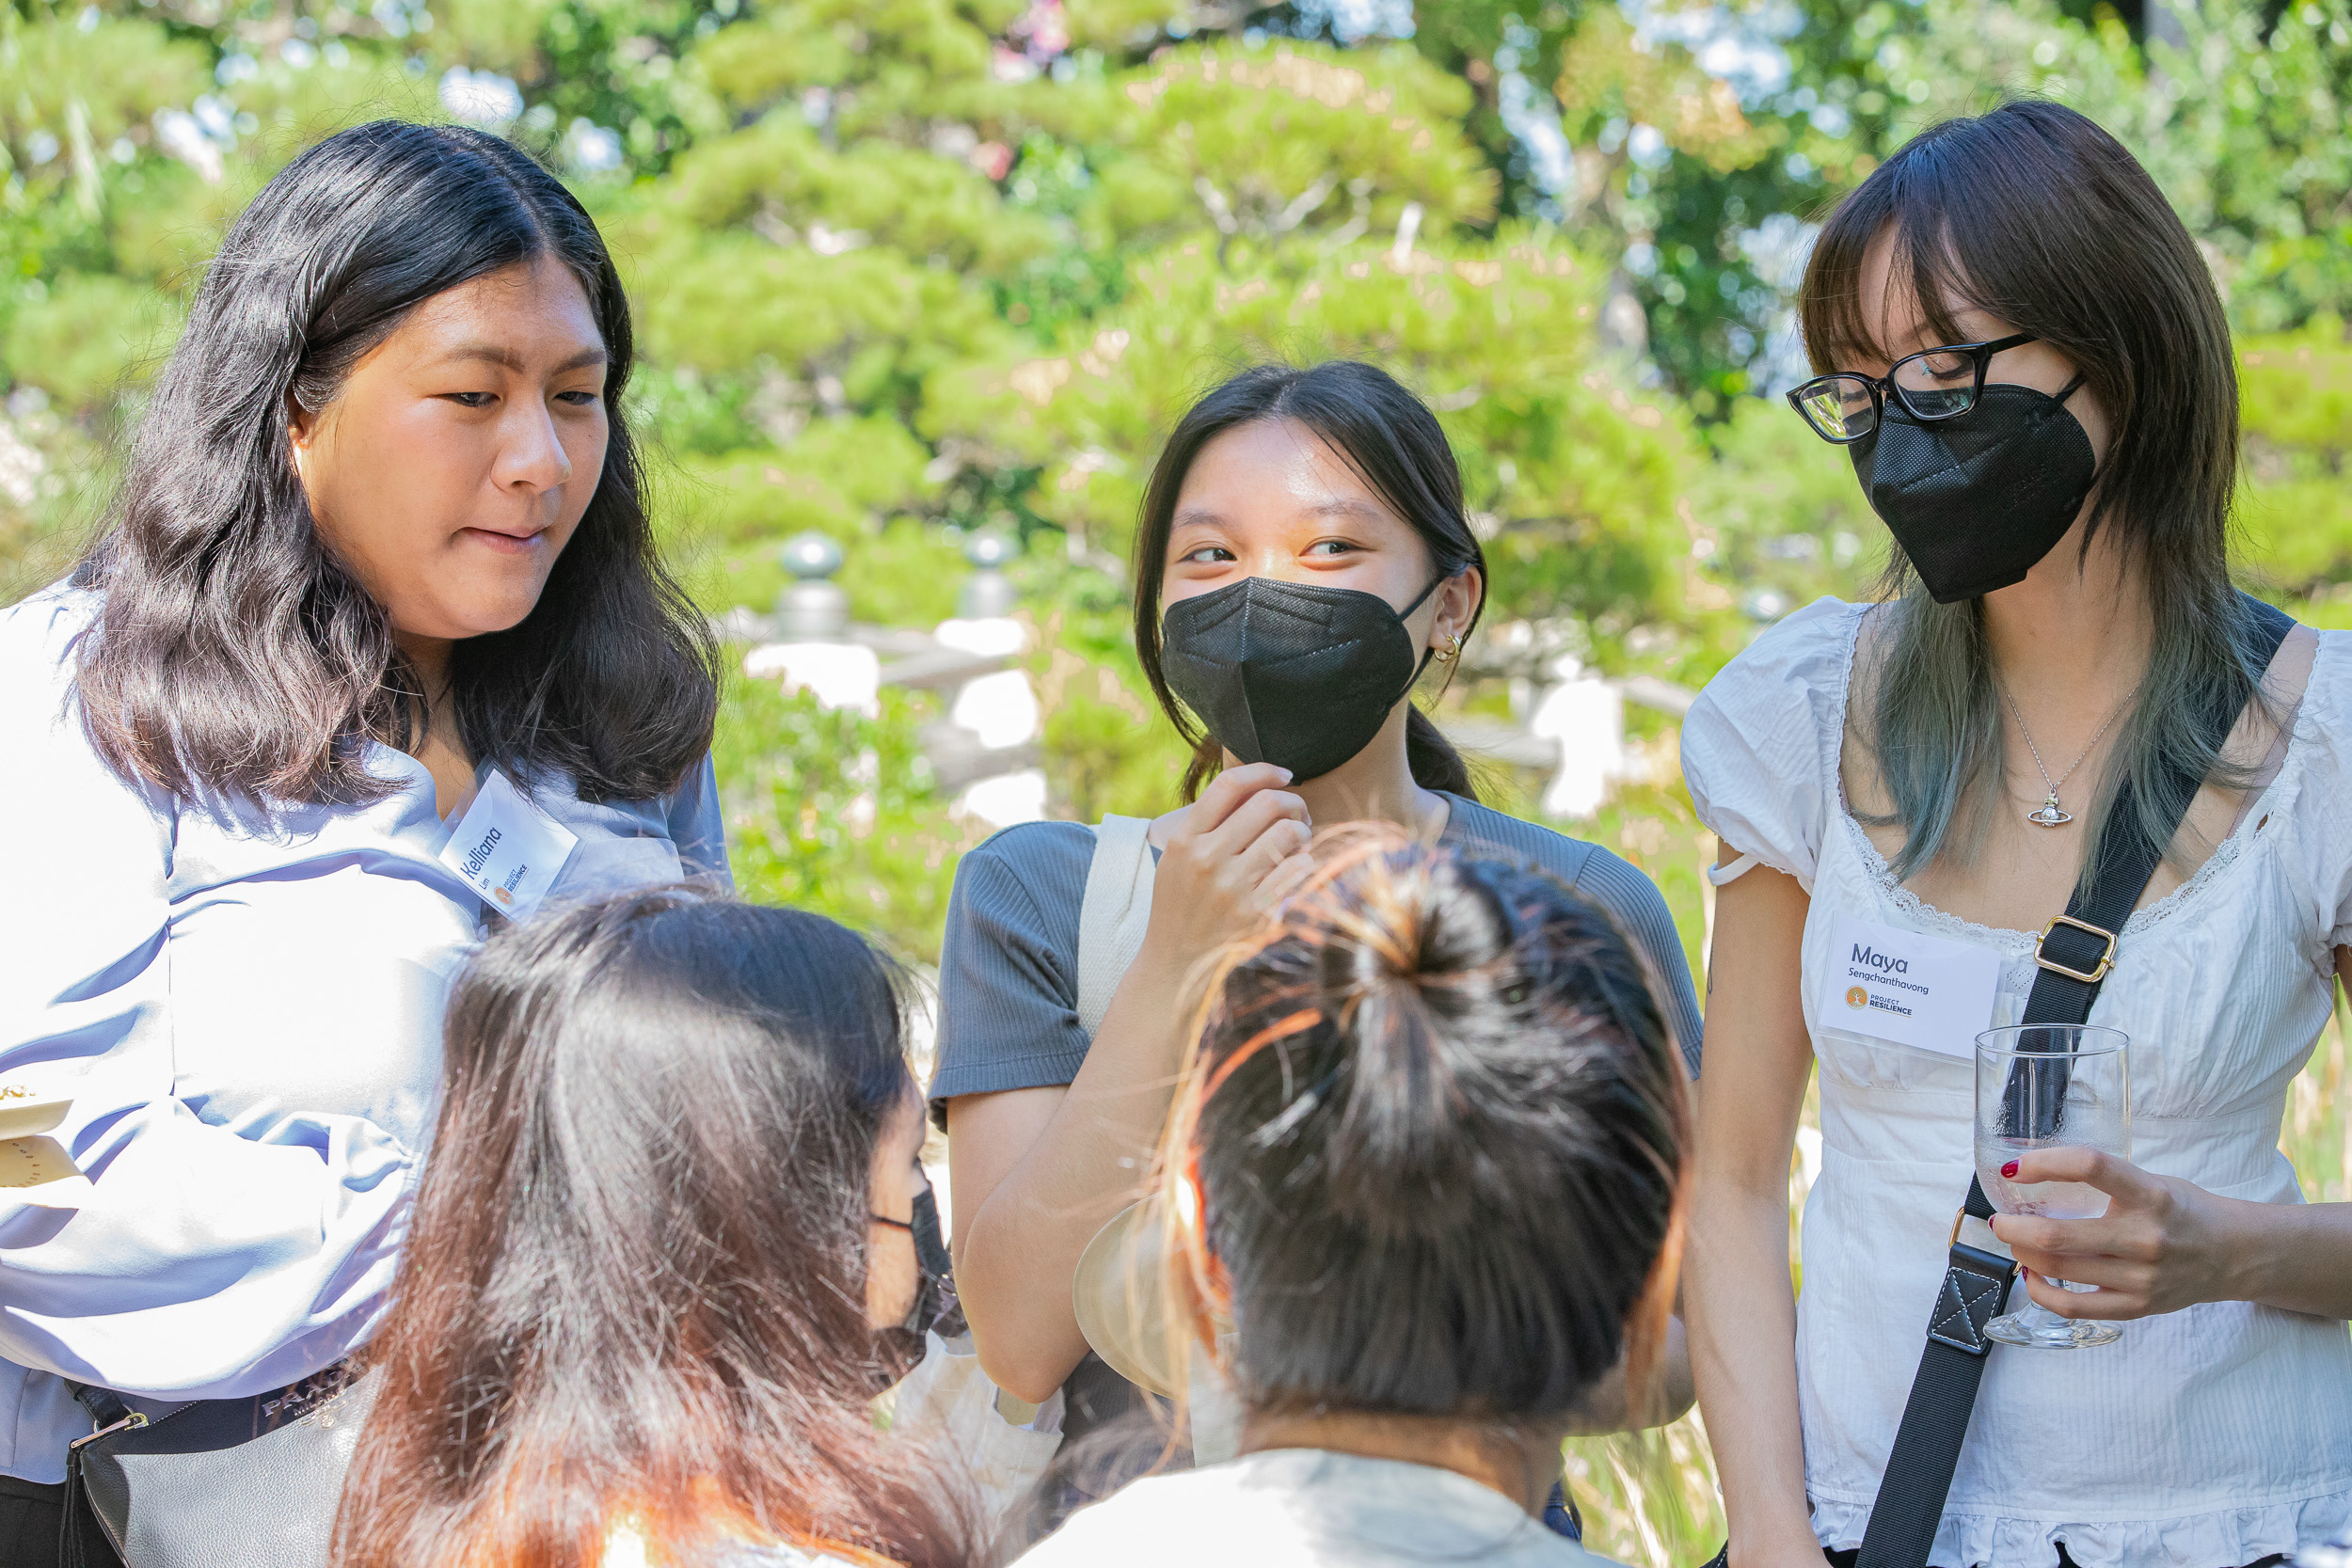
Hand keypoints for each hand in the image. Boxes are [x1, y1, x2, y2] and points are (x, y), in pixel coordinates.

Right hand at [1141, 763, 1313, 972]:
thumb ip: (1208, 822)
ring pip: (1288, 833)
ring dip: (1303, 831)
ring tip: (1299, 840)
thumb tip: (1259, 785)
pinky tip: (1298, 866)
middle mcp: (1207, 860)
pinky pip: (1300, 869)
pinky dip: (1305, 861)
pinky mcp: (1257, 914)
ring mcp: (1233, 888)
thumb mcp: (1177, 858)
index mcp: (1185, 840)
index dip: (1263, 771)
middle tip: (1299, 812)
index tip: (1283, 775)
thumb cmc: (1181, 903)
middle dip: (1293, 801)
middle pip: (1266, 804)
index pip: (1229, 785)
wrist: (1175, 963)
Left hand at [1988, 1147, 2234, 1319]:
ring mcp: (2142, 1277)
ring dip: (2022, 1255)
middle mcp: (2146, 1238)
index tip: (2014, 1168)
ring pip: (2060, 1270)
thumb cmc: (2184, 1211)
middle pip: (2058, 1236)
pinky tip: (2032, 1277)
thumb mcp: (2152, 1181)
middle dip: (2013, 1227)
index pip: (2091, 1167)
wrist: (2235, 1254)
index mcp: (2151, 1195)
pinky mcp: (2138, 1306)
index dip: (2044, 1164)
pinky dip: (2042, 1293)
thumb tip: (2036, 1175)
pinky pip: (2075, 1307)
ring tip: (2014, 1242)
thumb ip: (2104, 1181)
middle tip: (2000, 1219)